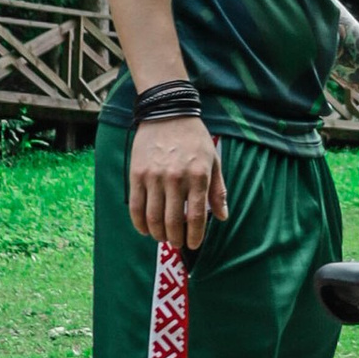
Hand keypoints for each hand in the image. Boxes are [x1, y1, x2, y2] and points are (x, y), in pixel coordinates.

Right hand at [128, 114, 226, 249]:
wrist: (167, 112)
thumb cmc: (194, 138)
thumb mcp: (213, 160)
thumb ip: (217, 190)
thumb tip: (222, 217)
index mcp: (198, 176)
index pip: (197, 216)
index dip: (195, 236)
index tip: (193, 245)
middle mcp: (176, 179)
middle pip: (173, 221)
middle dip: (176, 239)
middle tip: (177, 244)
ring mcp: (154, 177)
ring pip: (153, 217)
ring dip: (158, 234)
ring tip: (162, 238)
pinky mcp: (137, 174)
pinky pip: (136, 206)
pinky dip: (140, 223)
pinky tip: (145, 229)